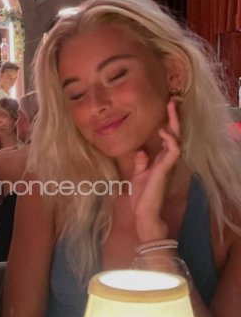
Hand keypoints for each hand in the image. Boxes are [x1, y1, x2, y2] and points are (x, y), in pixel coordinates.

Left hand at [130, 99, 180, 240]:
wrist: (144, 214)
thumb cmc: (142, 198)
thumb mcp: (138, 176)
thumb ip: (141, 163)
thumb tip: (141, 151)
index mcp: (161, 161)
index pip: (168, 138)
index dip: (168, 123)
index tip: (166, 108)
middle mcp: (167, 161)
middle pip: (175, 135)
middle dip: (174, 118)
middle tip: (173, 101)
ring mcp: (168, 165)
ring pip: (177, 139)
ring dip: (174, 124)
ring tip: (170, 109)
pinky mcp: (165, 169)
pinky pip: (173, 150)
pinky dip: (170, 139)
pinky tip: (163, 131)